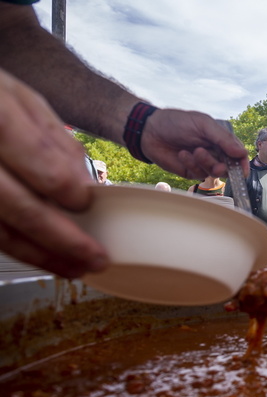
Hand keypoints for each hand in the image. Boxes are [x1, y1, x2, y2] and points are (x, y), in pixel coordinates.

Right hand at [0, 68, 107, 277]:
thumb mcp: (20, 99)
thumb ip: (53, 140)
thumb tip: (84, 182)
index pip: (39, 163)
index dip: (68, 190)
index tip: (88, 201)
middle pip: (20, 208)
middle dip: (63, 239)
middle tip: (96, 258)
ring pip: (1, 230)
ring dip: (41, 255)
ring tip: (75, 268)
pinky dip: (18, 247)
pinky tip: (44, 256)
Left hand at [141, 109, 249, 179]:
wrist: (150, 131)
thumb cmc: (177, 122)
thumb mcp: (203, 124)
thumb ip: (223, 139)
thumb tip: (242, 152)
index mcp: (220, 139)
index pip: (238, 154)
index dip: (242, 163)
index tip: (241, 170)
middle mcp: (215, 152)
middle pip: (229, 167)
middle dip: (222, 166)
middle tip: (217, 164)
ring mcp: (203, 163)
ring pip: (214, 172)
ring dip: (206, 163)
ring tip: (194, 152)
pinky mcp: (191, 171)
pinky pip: (199, 175)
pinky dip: (192, 165)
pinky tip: (182, 154)